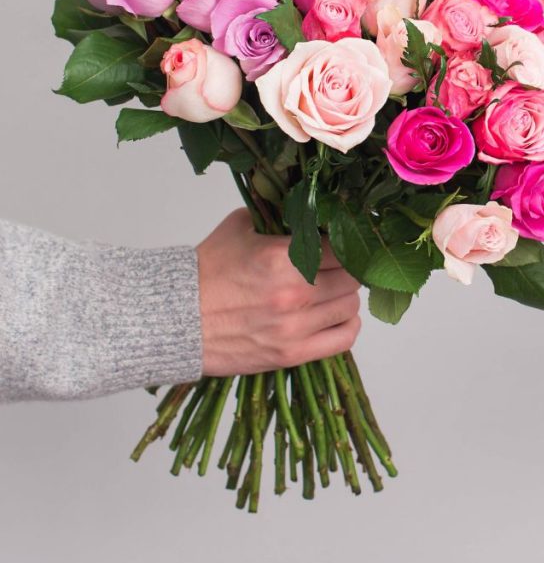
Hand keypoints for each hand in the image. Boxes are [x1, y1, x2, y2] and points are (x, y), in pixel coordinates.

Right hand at [196, 209, 361, 375]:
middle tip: (332, 267)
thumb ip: (279, 215)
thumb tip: (310, 208)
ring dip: (344, 296)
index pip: (341, 246)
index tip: (337, 243)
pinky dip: (346, 326)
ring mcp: (294, 326)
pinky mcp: (291, 354)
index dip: (342, 243)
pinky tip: (334, 316)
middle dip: (345, 268)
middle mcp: (294, 292)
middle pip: (352, 276)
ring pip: (351, 305)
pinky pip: (344, 339)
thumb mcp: (241, 226)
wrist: (173, 318)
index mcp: (282, 257)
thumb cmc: (206, 271)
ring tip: (329, 291)